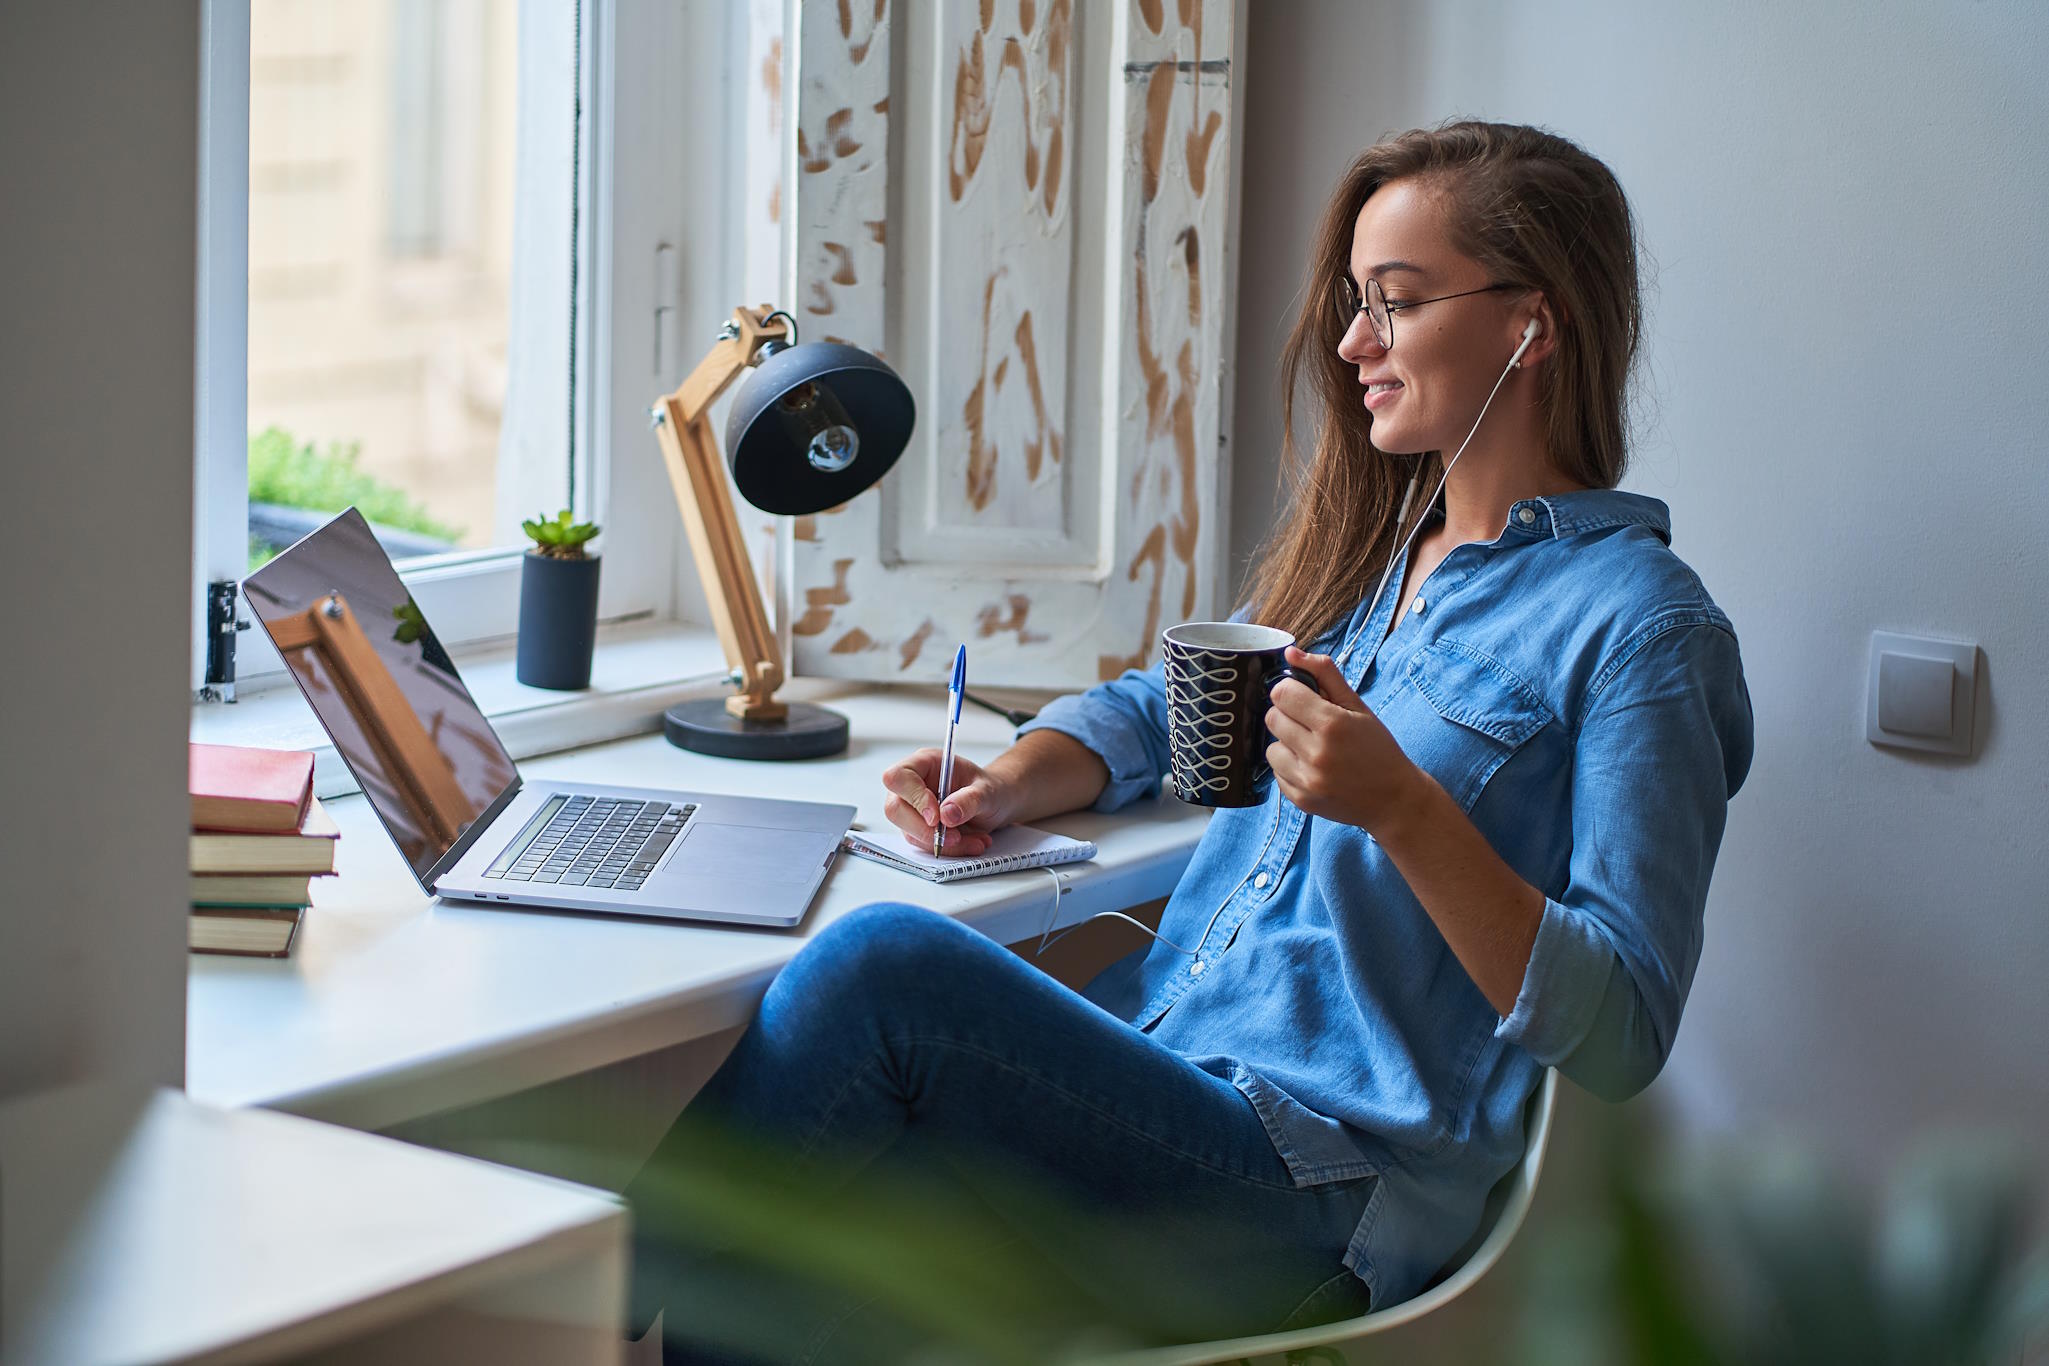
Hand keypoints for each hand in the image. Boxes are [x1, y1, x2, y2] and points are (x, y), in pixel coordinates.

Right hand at [879, 748, 1014, 856]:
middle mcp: (913, 785)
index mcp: (925, 763)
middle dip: (925, 830)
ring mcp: (913, 809)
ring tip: (975, 840)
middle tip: (955, 837)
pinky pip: (925, 845)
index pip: (898, 777)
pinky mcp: (920, 829)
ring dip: (943, 843)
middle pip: (895, 809)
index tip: (936, 818)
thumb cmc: (990, 789)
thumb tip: (946, 814)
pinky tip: (972, 842)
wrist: (997, 804)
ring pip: (910, 833)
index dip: (913, 798)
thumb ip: (969, 800)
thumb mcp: (988, 791)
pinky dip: (949, 849)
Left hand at [1265, 646, 1423, 831]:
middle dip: (1288, 715)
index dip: (1290, 690)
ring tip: (1311, 747)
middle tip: (1310, 722)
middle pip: (1273, 718)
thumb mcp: (1358, 705)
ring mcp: (1306, 780)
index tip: (1302, 696)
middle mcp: (1316, 753)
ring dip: (1286, 743)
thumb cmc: (1377, 747)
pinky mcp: (1300, 800)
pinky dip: (1290, 767)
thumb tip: (1290, 652)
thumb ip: (1324, 673)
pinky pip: (1276, 773)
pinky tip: (1313, 768)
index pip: (1282, 694)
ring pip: (1270, 747)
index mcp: (1332, 724)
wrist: (1393, 798)